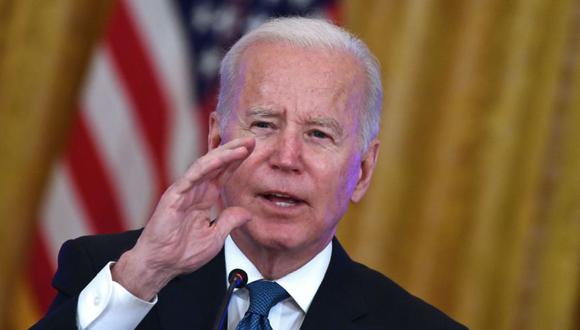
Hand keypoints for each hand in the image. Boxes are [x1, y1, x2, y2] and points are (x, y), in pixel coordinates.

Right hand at [112, 137, 254, 299]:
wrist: (161, 265)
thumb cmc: (183, 254)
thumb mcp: (215, 238)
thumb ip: (229, 222)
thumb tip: (247, 212)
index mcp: (204, 199)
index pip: (223, 174)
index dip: (237, 162)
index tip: (253, 150)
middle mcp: (195, 191)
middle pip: (216, 165)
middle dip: (234, 151)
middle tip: (252, 140)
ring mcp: (184, 191)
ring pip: (206, 165)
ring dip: (225, 154)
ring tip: (242, 147)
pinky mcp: (174, 195)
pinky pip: (192, 175)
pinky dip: (208, 165)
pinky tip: (222, 158)